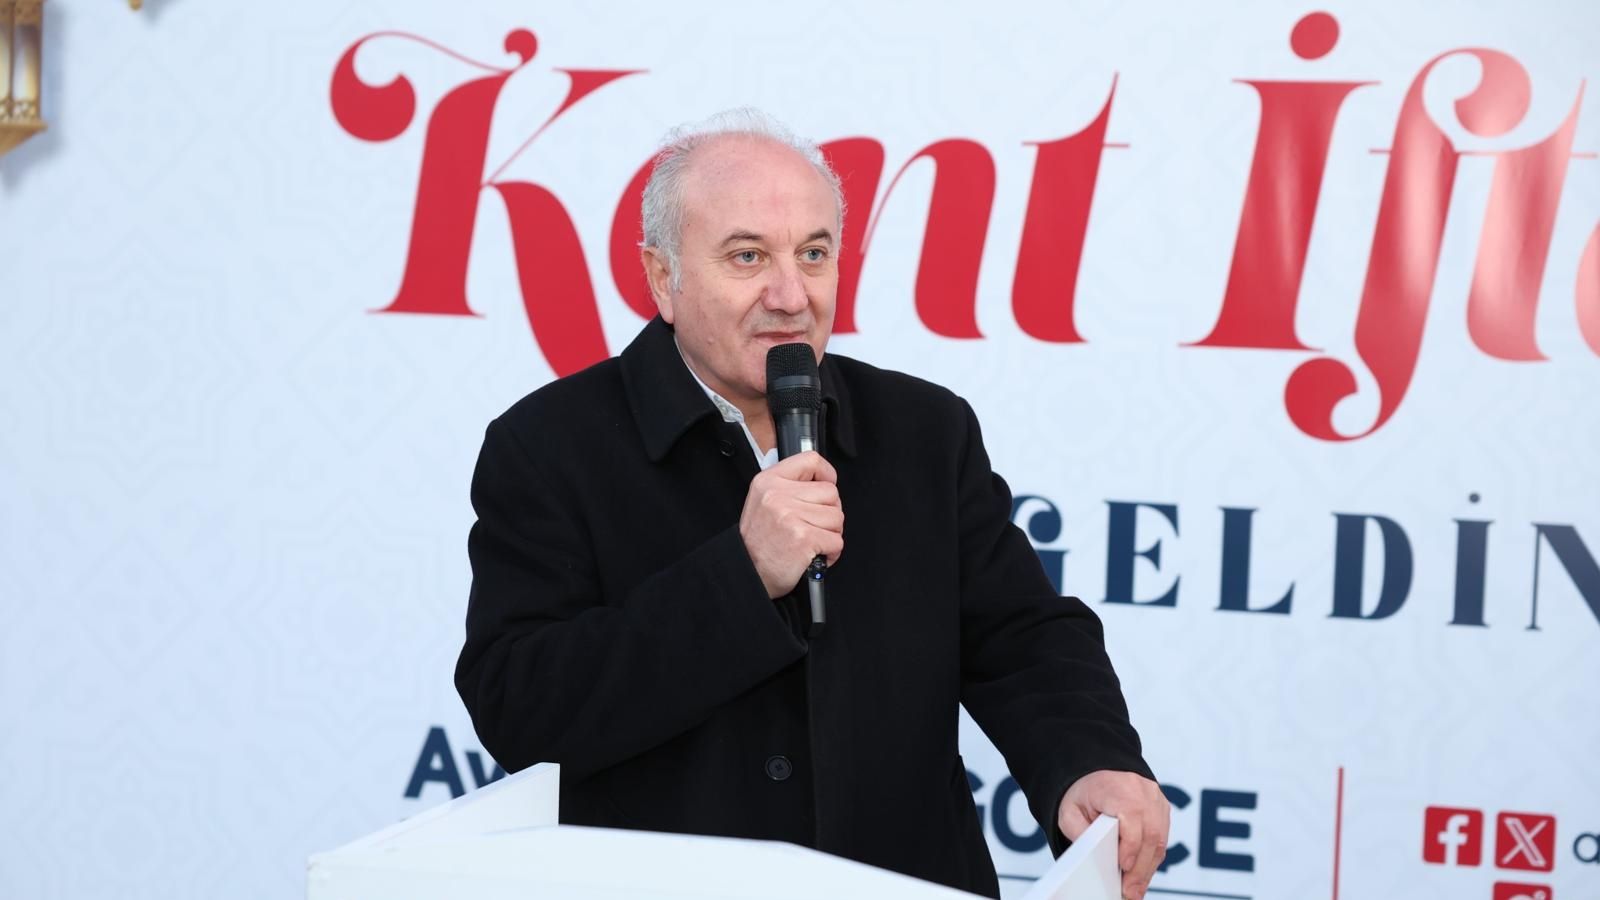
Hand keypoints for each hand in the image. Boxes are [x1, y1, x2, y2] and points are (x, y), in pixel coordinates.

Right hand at [738, 452, 843, 598]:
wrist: (748, 573)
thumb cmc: (759, 542)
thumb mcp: (763, 501)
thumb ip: (788, 486)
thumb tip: (821, 480)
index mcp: (768, 481)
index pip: (811, 460)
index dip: (826, 474)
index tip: (826, 485)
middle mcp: (778, 495)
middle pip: (831, 492)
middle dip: (829, 512)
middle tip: (813, 525)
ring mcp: (791, 516)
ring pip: (837, 517)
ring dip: (831, 533)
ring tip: (812, 541)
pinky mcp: (804, 538)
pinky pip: (837, 540)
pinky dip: (831, 552)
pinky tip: (815, 555)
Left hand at [1057, 770, 1168, 899]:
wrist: (1096, 771)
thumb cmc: (1084, 791)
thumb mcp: (1069, 811)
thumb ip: (1079, 832)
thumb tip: (1093, 859)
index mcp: (1119, 788)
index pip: (1132, 818)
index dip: (1130, 845)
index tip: (1123, 867)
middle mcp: (1143, 791)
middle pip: (1150, 834)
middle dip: (1140, 868)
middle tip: (1131, 892)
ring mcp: (1156, 799)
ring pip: (1159, 839)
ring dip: (1148, 868)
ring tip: (1136, 889)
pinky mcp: (1162, 809)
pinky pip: (1162, 837)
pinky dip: (1152, 858)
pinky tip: (1142, 875)